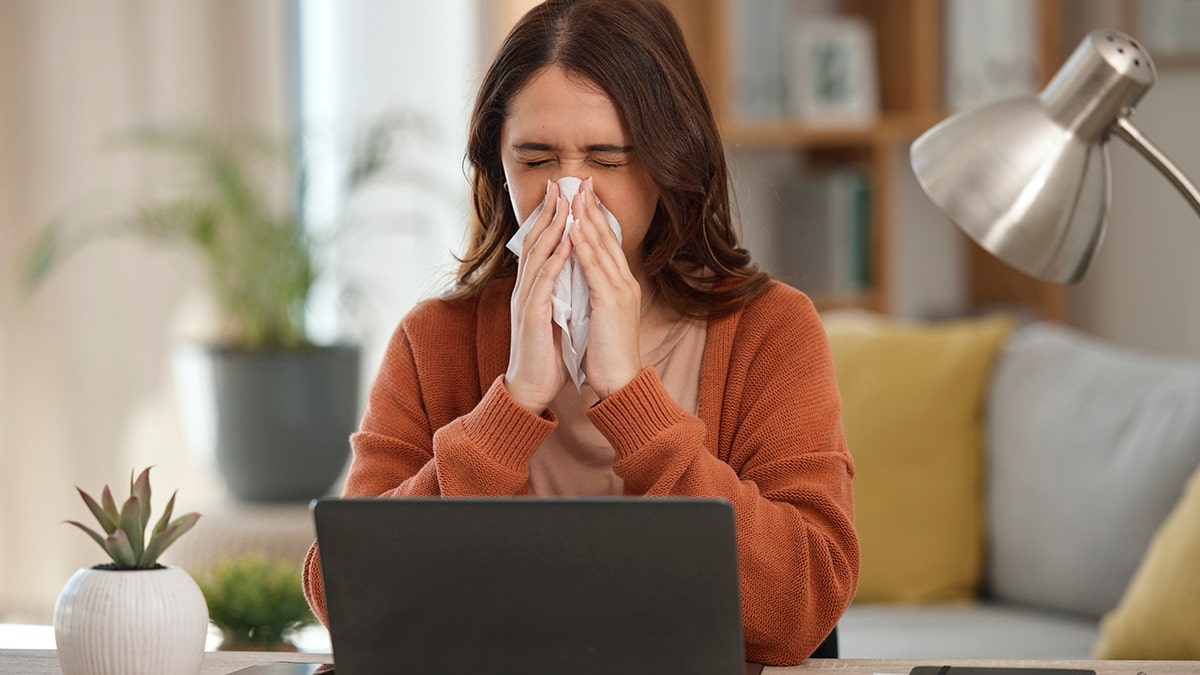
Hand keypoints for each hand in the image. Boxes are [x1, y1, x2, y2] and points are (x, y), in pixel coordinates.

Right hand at [505, 181, 573, 413]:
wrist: (530, 388)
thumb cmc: (544, 355)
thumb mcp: (552, 316)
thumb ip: (557, 293)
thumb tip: (569, 273)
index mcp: (531, 289)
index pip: (539, 245)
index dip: (549, 219)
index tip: (561, 194)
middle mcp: (525, 289)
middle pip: (535, 242)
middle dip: (548, 212)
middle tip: (559, 184)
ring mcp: (527, 300)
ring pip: (538, 255)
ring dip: (552, 228)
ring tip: (564, 203)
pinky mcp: (533, 315)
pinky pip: (544, 281)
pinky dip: (556, 259)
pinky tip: (566, 242)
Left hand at [570, 177, 643, 397]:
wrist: (620, 382)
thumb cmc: (606, 355)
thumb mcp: (602, 317)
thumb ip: (595, 294)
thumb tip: (582, 279)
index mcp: (622, 286)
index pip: (608, 244)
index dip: (595, 218)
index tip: (584, 196)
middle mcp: (624, 282)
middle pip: (607, 237)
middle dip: (592, 208)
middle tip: (581, 182)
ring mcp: (620, 290)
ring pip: (601, 246)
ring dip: (586, 219)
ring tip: (574, 195)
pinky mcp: (610, 301)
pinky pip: (593, 267)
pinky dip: (582, 246)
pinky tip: (571, 229)